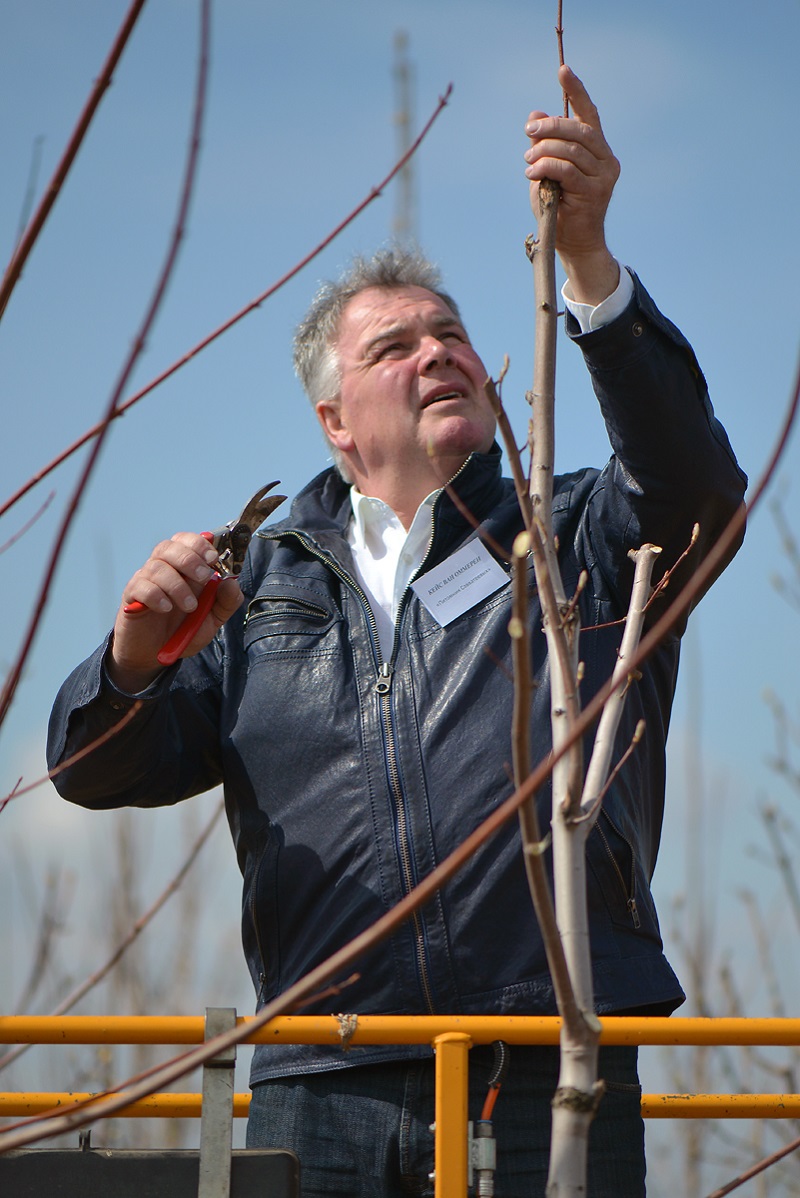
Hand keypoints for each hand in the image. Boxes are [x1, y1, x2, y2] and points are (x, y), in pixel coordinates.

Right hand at [109, 532, 243, 690]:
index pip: (187, 541)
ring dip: (177, 585)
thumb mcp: (212, 620)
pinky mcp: (132, 596)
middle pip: (169, 547)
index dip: (199, 544)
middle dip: (190, 559)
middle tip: (203, 578)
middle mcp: (164, 569)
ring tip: (189, 607)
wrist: (156, 655)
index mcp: (183, 568)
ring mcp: (146, 580)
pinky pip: (140, 586)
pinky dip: (156, 595)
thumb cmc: (183, 630)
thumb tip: (230, 582)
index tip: (213, 558)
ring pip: (157, 567)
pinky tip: (166, 608)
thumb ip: (226, 602)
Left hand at [524, 65, 620, 303]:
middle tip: (528, 132)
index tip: (563, 70)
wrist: (572, 243)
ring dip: (544, 151)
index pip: (589, 114)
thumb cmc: (558, 206)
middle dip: (551, 126)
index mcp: (597, 149)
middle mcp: (606, 159)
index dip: (576, 91)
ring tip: (527, 161)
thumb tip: (534, 114)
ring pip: (572, 149)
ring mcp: (604, 176)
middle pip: (579, 129)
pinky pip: (567, 171)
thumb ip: (544, 144)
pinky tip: (532, 173)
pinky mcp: (595, 192)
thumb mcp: (546, 169)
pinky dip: (547, 168)